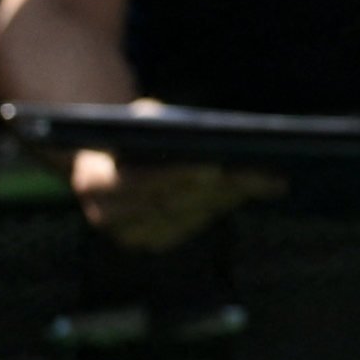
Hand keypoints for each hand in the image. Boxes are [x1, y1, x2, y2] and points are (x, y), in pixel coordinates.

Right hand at [73, 145, 280, 252]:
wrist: (108, 158)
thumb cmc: (130, 130)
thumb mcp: (140, 118)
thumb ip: (162, 125)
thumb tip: (209, 135)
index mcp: (92, 182)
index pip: (135, 183)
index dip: (175, 175)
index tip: (214, 165)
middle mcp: (108, 216)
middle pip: (170, 203)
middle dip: (217, 186)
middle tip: (258, 171)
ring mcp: (130, 234)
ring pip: (188, 217)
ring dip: (228, 197)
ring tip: (266, 178)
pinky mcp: (153, 240)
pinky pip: (194, 225)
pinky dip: (223, 204)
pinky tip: (253, 189)